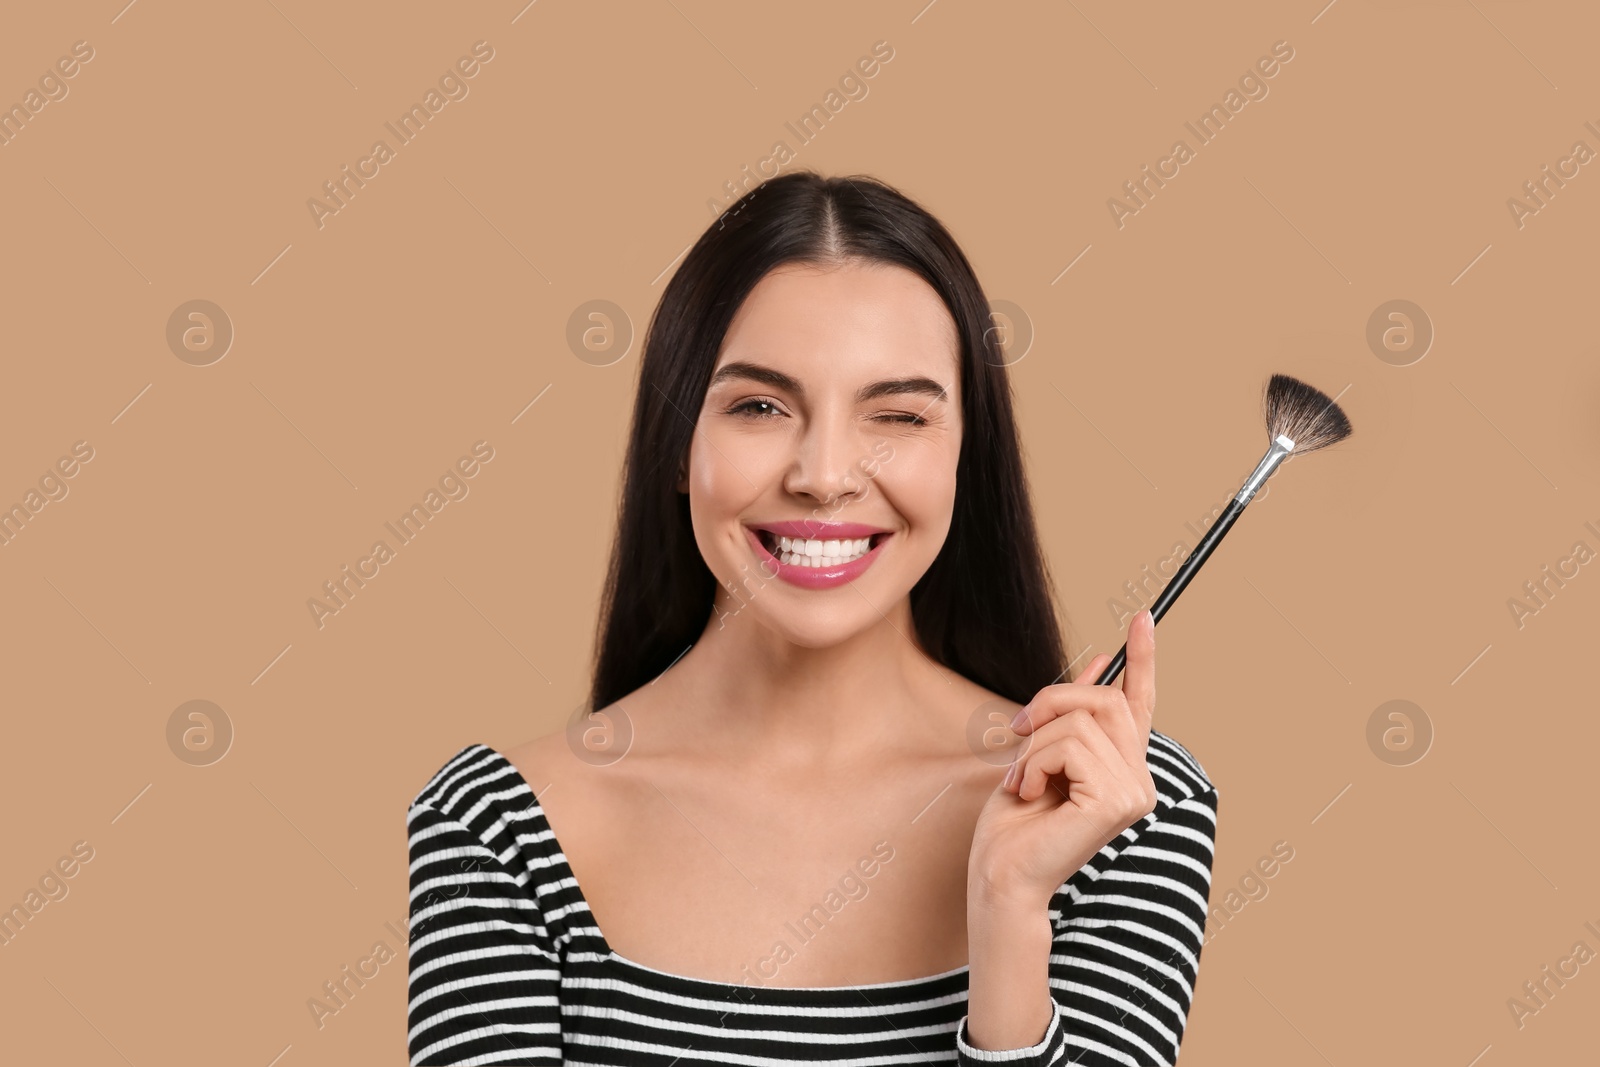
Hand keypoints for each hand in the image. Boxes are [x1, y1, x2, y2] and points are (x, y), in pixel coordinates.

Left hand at [968, 609, 1157, 908]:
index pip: (1140, 703)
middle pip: (1105, 699)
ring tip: (1024, 779)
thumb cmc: (1014, 823)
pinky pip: (1069, 746)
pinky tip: (1031, 792)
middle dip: (1051, 702)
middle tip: (1018, 729)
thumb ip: (1070, 716)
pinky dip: (1036, 761)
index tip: (1143, 617)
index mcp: (1123, 767)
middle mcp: (1139, 779)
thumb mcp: (1040, 752)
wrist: (1000, 873)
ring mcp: (1133, 792)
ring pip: (1079, 721)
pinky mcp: (1115, 801)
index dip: (1143, 658)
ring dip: (1035, 743)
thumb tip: (1099, 662)